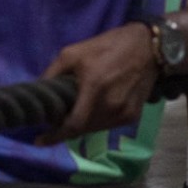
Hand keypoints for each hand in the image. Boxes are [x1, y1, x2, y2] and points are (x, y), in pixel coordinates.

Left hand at [41, 23, 156, 138]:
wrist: (149, 47)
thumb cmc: (108, 46)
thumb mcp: (73, 52)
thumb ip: (52, 73)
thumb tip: (38, 92)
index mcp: (95, 88)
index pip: (73, 125)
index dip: (55, 136)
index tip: (39, 141)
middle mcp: (111, 105)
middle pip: (82, 129)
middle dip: (66, 127)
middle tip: (56, 119)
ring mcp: (124, 113)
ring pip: (95, 129)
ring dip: (82, 125)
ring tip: (75, 112)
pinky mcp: (133, 115)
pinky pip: (108, 125)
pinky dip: (97, 121)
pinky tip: (94, 109)